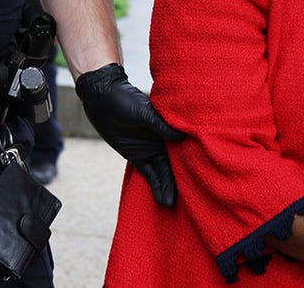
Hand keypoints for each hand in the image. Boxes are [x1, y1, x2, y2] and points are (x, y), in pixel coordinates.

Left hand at [75, 63, 185, 206]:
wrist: (102, 97)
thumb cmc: (125, 99)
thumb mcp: (143, 112)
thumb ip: (161, 125)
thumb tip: (182, 136)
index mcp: (167, 129)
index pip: (182, 151)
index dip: (190, 165)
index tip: (201, 180)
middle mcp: (162, 141)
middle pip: (173, 166)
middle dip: (178, 184)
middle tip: (187, 202)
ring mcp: (149, 150)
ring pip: (162, 173)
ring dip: (166, 189)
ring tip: (170, 206)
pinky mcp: (136, 156)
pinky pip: (148, 174)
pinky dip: (155, 186)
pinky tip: (161, 200)